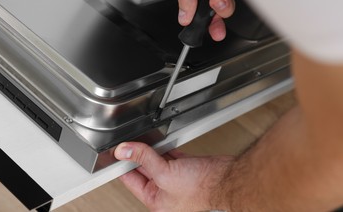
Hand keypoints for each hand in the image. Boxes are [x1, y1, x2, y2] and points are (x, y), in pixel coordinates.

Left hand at [114, 142, 233, 211]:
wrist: (226, 179)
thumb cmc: (202, 188)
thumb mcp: (165, 173)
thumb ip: (144, 159)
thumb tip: (125, 151)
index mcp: (156, 201)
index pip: (131, 180)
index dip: (123, 165)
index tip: (117, 153)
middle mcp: (165, 192)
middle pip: (143, 170)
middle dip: (137, 156)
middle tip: (129, 143)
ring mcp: (175, 179)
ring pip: (156, 161)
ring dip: (150, 151)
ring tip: (143, 141)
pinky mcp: (186, 168)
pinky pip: (169, 157)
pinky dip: (164, 149)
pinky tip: (161, 142)